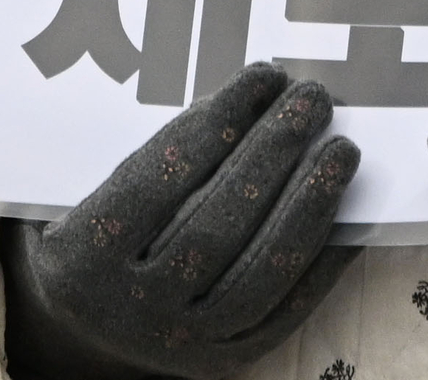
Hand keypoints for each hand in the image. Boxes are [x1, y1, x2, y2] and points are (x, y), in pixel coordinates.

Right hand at [6, 64, 356, 379]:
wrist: (85, 333)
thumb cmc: (96, 235)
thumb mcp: (87, 193)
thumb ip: (148, 153)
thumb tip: (249, 94)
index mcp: (81, 260)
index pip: (157, 183)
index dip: (215, 126)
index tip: (263, 76)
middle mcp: (128, 311)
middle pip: (212, 227)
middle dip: (271, 155)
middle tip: (312, 100)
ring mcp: (179, 344)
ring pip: (254, 277)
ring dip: (306, 206)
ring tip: (340, 150)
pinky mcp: (222, 362)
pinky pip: (283, 314)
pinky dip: (320, 264)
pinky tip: (346, 214)